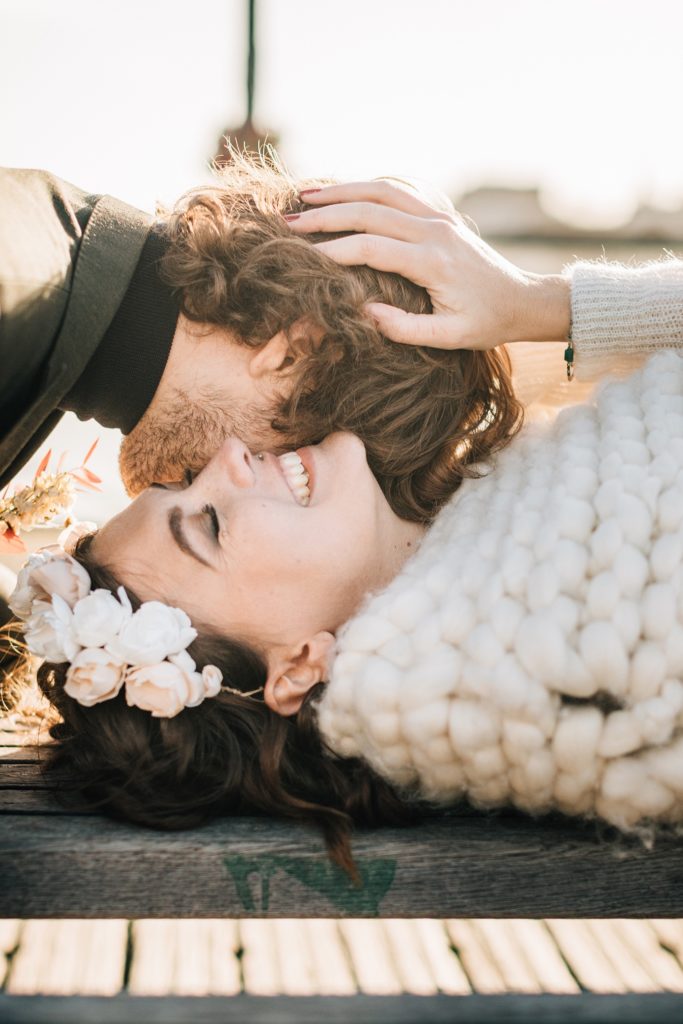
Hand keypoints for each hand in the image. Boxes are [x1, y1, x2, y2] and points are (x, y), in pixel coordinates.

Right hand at [286, 180, 569, 349]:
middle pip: (369, 210)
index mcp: (433, 262)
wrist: (523, 300)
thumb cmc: (485, 324)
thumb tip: (363, 312)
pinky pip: (400, 189)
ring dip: (342, 189)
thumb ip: (404, 328)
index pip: (370, 247)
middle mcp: (434, 230)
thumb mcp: (448, 338)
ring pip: (383, 190)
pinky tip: (345, 190)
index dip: (333, 250)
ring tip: (306, 194)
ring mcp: (439, 216)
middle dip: (325, 214)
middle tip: (289, 221)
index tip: (302, 256)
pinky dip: (369, 185)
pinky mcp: (441, 213)